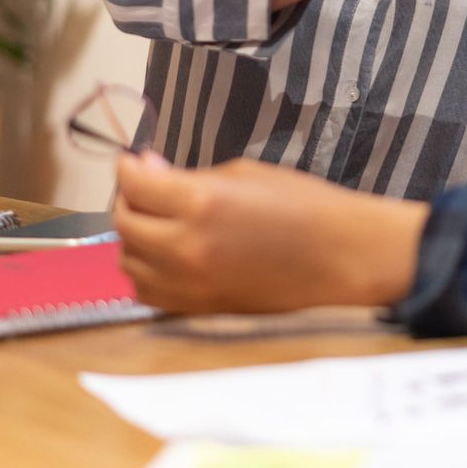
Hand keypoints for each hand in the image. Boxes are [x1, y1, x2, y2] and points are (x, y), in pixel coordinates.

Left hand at [113, 153, 427, 313]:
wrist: (342, 258)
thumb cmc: (306, 207)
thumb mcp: (248, 174)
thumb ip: (192, 177)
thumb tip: (152, 173)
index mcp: (201, 202)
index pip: (135, 184)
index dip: (128, 167)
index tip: (133, 161)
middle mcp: (186, 245)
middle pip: (124, 223)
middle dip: (128, 199)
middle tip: (146, 189)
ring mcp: (189, 282)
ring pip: (128, 262)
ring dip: (134, 239)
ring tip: (156, 224)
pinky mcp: (198, 307)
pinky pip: (147, 292)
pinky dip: (146, 273)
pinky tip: (165, 258)